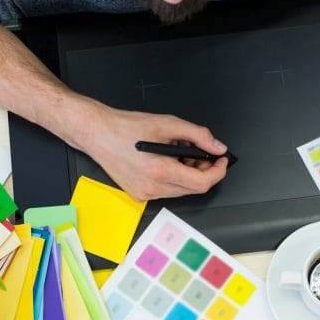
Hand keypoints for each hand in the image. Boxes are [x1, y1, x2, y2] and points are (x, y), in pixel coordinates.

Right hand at [79, 100, 228, 200]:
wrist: (97, 134)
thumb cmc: (125, 128)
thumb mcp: (167, 124)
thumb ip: (197, 135)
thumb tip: (216, 146)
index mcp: (160, 170)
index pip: (202, 182)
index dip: (218, 171)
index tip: (221, 160)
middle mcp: (152, 187)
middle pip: (194, 189)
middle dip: (204, 172)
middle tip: (204, 154)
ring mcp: (145, 194)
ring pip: (181, 191)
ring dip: (189, 175)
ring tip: (182, 154)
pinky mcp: (139, 195)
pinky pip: (167, 190)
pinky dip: (174, 177)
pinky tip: (168, 161)